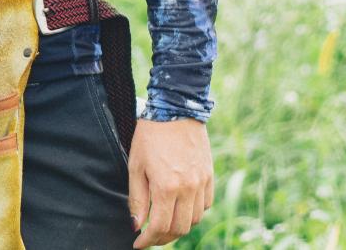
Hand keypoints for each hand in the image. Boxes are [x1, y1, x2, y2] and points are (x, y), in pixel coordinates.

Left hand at [127, 117, 213, 246]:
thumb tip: (137, 225)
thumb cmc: (150, 136)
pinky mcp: (209, 176)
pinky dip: (193, 213)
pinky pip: (205, 205)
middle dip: (163, 238)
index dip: (148, 240)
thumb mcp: (135, 166)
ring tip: (164, 224)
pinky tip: (180, 209)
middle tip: (150, 236)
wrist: (175, 109)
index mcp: (167, 187)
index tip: (138, 244)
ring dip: (179, 227)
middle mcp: (188, 189)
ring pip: (194, 220)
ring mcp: (201, 183)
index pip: (160, 227)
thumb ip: (137, 198)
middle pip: (179, 229)